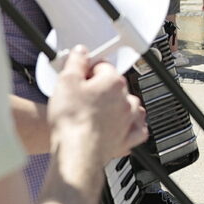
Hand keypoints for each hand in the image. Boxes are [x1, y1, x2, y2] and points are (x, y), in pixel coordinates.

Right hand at [48, 46, 148, 162]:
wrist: (78, 151)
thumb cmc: (72, 119)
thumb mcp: (66, 81)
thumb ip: (76, 62)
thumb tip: (81, 52)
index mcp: (114, 82)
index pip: (103, 66)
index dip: (88, 71)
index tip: (80, 76)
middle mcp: (126, 99)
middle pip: (115, 86)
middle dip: (101, 88)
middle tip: (82, 95)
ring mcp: (129, 120)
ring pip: (129, 105)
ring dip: (118, 105)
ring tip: (99, 110)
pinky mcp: (128, 139)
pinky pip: (137, 128)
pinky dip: (131, 126)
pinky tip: (121, 126)